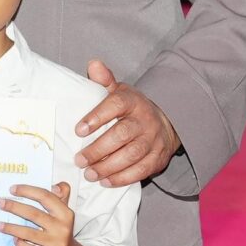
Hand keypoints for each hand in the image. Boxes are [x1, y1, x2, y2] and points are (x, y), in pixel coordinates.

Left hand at [0, 182, 89, 245]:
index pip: (45, 197)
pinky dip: (18, 243)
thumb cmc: (60, 231)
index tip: (12, 189)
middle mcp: (62, 228)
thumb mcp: (63, 213)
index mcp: (65, 214)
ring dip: (11, 228)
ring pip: (28, 233)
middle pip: (34, 214)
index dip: (28, 191)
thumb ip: (61, 196)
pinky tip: (12, 239)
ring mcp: (55, 244)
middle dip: (14, 207)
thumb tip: (55, 186)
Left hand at [74, 59, 178, 186]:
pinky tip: (106, 181)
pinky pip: (141, 170)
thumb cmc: (133, 109)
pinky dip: (123, 178)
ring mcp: (153, 140)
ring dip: (108, 167)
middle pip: (122, 134)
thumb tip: (93, 64)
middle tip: (80, 159)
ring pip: (132, 155)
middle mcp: (145, 120)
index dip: (97, 117)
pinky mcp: (158, 158)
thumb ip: (104, 81)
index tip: (78, 130)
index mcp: (132, 101)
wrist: (167, 122)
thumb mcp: (119, 92)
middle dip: (98, 149)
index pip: (115, 105)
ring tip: (90, 173)